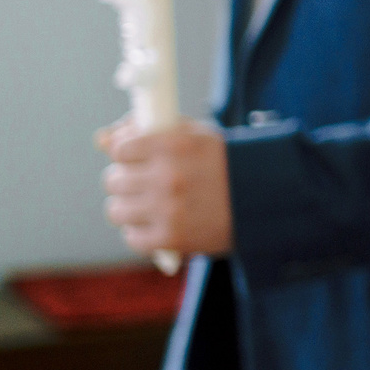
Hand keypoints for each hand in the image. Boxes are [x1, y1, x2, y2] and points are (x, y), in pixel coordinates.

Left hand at [99, 120, 233, 256]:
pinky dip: (141, 234)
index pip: (119, 149)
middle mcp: (167, 176)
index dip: (126, 155)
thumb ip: (147, 130)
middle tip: (144, 185)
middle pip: (113, 180)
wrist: (268, 201)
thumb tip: (101, 139)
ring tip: (148, 207)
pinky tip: (157, 226)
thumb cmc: (226, 164)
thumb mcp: (194, 136)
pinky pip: (132, 238)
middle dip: (126, 182)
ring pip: (116, 210)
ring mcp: (168, 209)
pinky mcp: (172, 239)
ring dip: (129, 209)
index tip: (136, 160)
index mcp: (172, 144)